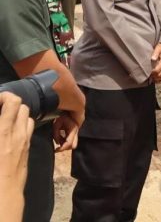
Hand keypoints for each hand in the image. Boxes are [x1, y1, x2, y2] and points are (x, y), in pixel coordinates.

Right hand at [0, 92, 33, 217]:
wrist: (4, 194)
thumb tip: (1, 120)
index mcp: (3, 131)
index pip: (12, 101)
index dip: (4, 96)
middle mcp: (17, 132)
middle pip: (22, 106)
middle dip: (10, 103)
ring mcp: (24, 140)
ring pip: (27, 116)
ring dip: (17, 113)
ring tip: (4, 118)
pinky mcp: (27, 148)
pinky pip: (28, 128)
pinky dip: (21, 124)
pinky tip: (10, 130)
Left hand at [52, 111, 80, 151]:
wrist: (69, 110)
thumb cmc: (62, 116)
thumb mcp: (56, 124)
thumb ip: (56, 134)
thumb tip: (57, 143)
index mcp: (73, 130)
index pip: (69, 143)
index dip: (62, 148)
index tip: (56, 149)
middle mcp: (75, 133)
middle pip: (73, 146)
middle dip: (66, 148)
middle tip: (58, 148)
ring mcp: (75, 133)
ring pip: (72, 144)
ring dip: (65, 144)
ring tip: (58, 140)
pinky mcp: (73, 133)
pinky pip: (70, 140)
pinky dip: (64, 142)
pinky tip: (60, 138)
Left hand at [151, 43, 160, 82]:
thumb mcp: (158, 48)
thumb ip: (155, 53)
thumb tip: (153, 59)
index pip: (157, 70)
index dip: (152, 73)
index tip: (148, 73)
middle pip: (160, 75)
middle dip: (154, 77)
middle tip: (150, 77)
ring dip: (158, 79)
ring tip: (153, 79)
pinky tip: (159, 80)